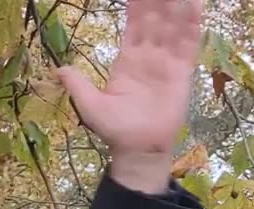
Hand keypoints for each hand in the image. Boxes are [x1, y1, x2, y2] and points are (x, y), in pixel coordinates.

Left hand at [57, 0, 203, 192]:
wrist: (138, 149)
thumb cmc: (116, 129)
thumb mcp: (91, 105)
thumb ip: (78, 85)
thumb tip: (59, 69)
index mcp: (128, 58)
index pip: (134, 23)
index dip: (137, 3)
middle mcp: (150, 55)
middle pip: (155, 18)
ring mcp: (167, 62)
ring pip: (172, 26)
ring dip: (175, 4)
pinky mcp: (182, 72)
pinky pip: (188, 44)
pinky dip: (192, 24)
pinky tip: (194, 4)